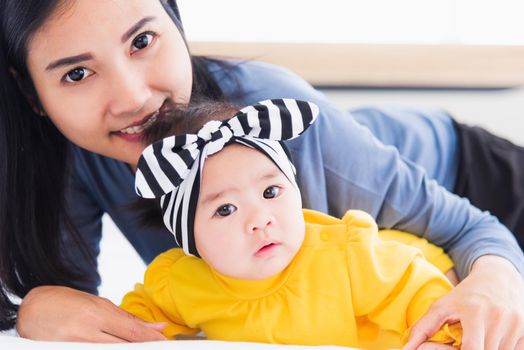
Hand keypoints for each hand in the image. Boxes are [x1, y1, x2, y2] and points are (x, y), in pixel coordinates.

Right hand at [17, 285, 166, 341]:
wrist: (32, 310)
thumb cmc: (67, 302)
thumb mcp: (99, 304)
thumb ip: (128, 318)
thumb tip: (156, 327)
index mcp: (97, 313)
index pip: (132, 331)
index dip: (151, 339)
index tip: (164, 341)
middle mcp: (87, 331)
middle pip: (124, 346)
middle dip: (143, 347)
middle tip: (157, 347)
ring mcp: (76, 346)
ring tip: (139, 347)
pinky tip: (117, 349)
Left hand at [403, 255, 523, 349]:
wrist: (498, 276)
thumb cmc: (466, 294)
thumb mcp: (442, 307)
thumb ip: (422, 328)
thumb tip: (406, 349)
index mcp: (476, 311)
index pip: (472, 348)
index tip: (456, 349)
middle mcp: (500, 317)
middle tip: (464, 344)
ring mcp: (517, 325)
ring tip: (478, 340)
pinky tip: (493, 341)